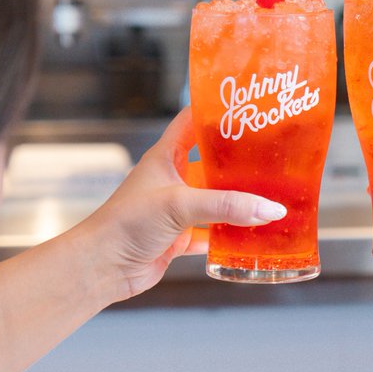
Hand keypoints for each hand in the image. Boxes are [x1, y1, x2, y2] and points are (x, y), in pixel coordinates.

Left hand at [77, 107, 285, 300]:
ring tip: (269, 194)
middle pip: (210, 162)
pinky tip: (249, 236)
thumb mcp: (180, 204)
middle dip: (236, 160)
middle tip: (269, 154)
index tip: (245, 106)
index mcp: (165, 157)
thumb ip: (227, 205)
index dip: (215, 111)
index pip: (192, 122)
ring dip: (237, 200)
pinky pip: (211, 233)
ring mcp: (176, 210)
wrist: (101, 266)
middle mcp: (172, 180)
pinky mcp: (178, 238)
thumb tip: (271, 208)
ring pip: (214, 200)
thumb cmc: (126, 223)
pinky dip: (228, 235)